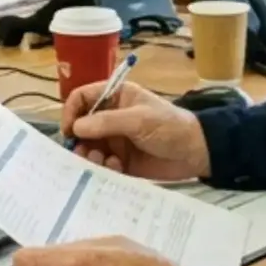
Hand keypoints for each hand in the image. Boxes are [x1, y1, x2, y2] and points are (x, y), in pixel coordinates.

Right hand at [60, 81, 209, 180]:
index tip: (69, 131)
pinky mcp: (120, 161)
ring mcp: (115, 140)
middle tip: (82, 153)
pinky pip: (101, 165)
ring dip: (89, 156)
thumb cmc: (170, 127)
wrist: (196, 153)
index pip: (82, 98)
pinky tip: (117, 168)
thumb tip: (76, 128)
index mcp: (115, 98)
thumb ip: (107, 123)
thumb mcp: (139, 120)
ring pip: (88, 148)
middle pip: (81, 126)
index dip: (71, 112)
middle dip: (78, 140)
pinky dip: (103, 168)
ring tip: (100, 161)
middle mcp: (111, 118)